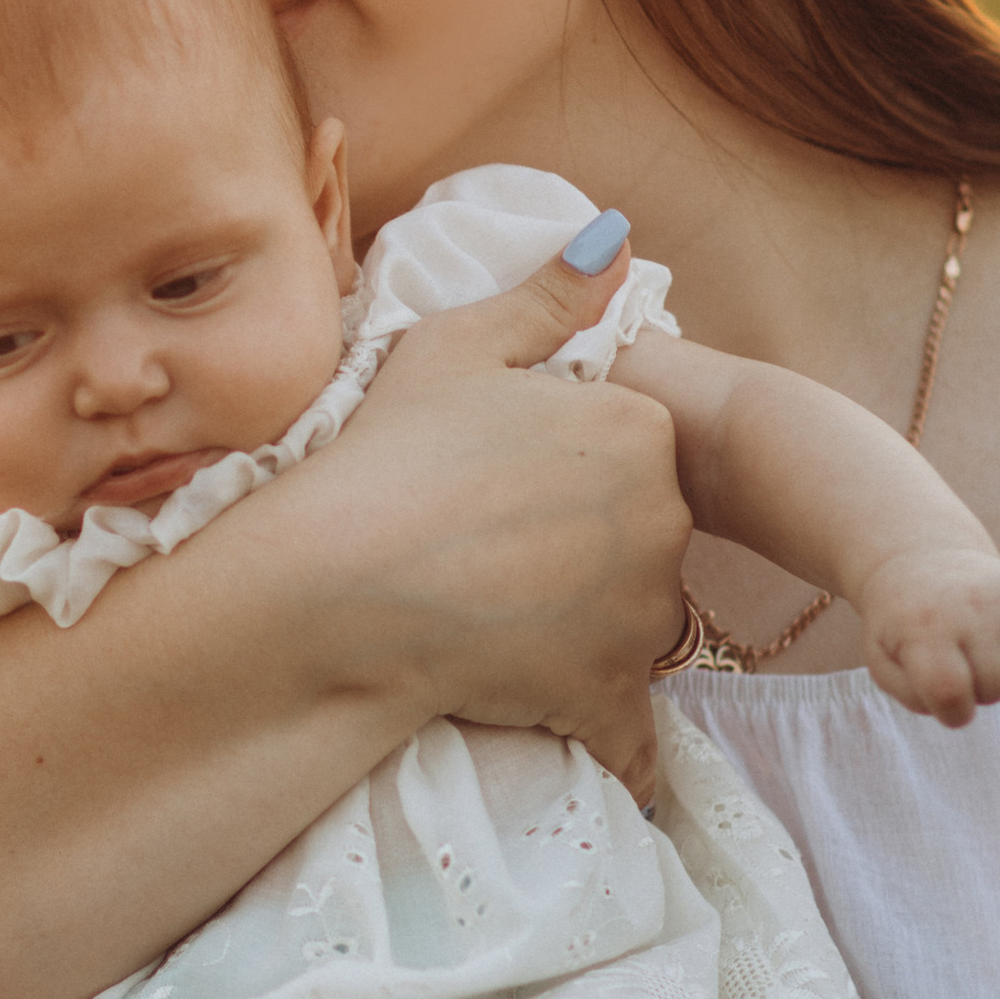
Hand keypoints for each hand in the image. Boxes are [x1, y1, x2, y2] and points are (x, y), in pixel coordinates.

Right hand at [322, 241, 690, 800]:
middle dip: (592, 549)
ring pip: (636, 624)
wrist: (337, 584)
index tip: (512, 484)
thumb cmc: (387, 454)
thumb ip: (548, 296)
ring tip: (502, 627)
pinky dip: (614, 743)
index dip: (574, 467)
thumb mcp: (456, 346)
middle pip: (642, 536)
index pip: (636, 448)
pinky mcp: (608, 695)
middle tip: (501, 555)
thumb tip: (615, 241)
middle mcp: (662, 520)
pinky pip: (629, 732)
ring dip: (592, 632)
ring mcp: (641, 615)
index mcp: (637, 429)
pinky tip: (594, 758)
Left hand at [855, 545, 999, 725]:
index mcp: (923, 627)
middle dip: (981, 694)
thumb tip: (963, 705)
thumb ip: (916, 696)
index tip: (944, 700)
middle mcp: (971, 607)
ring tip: (991, 661)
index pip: (951, 694)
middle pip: (995, 688)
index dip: (953, 713)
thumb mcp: (886, 662)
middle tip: (965, 669)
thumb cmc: (905, 626)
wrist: (923, 563)